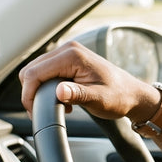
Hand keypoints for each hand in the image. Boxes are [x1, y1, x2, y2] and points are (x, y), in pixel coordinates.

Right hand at [19, 41, 158, 123]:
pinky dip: (47, 87)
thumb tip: (59, 91)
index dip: (29, 94)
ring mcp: (67, 53)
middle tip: (43, 111)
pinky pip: (46, 72)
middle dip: (32, 93)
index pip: (34, 73)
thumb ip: (78, 95)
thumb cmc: (119, 97)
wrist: (132, 94)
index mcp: (72, 56)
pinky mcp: (68, 61)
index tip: (34, 111)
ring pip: (36, 71)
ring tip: (58, 106)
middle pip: (31, 70)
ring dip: (40, 90)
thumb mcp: (99, 99)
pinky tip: (62, 99)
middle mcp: (68, 50)